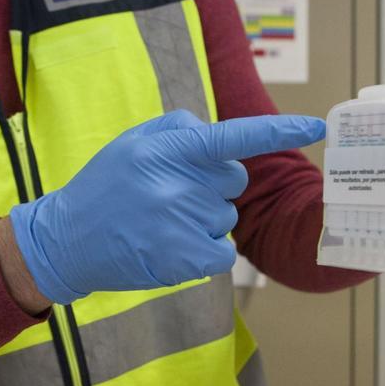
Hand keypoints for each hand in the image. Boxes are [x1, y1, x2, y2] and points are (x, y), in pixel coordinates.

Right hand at [10, 110, 325, 303]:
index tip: (317, 126)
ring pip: (226, 216)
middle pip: (235, 180)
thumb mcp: (132, 142)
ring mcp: (183, 224)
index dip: (279, 131)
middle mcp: (179, 185)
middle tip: (172, 194)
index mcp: (168, 150)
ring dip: (203, 219)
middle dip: (214, 184)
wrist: (67, 240)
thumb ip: (178, 129)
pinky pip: (223, 249)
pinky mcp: (185, 259)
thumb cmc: (104, 187)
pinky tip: (174, 246)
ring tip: (161, 223)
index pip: (233, 137)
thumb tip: (217, 135)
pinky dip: (207, 249)